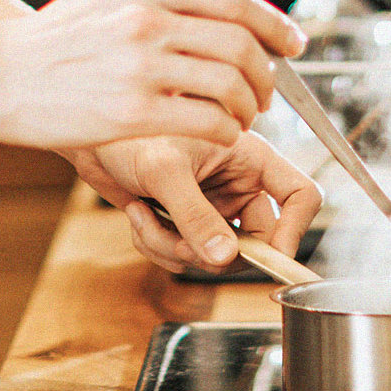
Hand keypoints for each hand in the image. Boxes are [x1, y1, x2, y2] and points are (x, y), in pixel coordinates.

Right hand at [0, 0, 304, 151]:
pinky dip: (227, 130)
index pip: (233, 1)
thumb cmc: (51, 41)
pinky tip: (220, 134)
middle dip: (267, 74)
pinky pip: (207, 120)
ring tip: (242, 117)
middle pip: (241, 44)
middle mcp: (148, 19)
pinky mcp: (132, 111)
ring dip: (249, 106)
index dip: (274, 23)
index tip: (292, 42)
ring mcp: (141, 66)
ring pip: (230, 84)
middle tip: (266, 93)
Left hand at [65, 130, 323, 272]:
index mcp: (251, 156)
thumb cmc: (128, 131)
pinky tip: (137, 215)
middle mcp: (238, 183)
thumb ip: (195, 215)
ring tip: (144, 217)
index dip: (295, 229)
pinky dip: (158, 245)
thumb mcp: (165, 171)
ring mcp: (213, 205)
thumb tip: (223, 258)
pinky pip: (186, 256)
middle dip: (213, 250)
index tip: (270, 256)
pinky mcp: (186, 222)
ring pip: (216, 256)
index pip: (301, 195)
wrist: (89, 138)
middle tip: (182, 243)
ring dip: (175, 247)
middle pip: (257, 241)